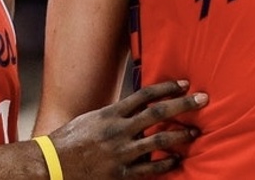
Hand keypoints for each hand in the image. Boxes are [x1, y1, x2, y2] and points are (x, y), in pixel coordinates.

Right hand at [47, 80, 207, 177]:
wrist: (51, 167)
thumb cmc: (69, 141)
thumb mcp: (90, 119)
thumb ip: (114, 114)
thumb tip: (137, 108)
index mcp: (110, 114)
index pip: (145, 95)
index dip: (166, 88)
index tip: (184, 84)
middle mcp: (118, 130)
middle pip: (158, 113)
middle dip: (183, 105)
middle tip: (203, 99)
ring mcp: (121, 153)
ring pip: (160, 140)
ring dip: (181, 134)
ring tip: (194, 132)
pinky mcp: (121, 174)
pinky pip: (151, 167)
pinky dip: (166, 162)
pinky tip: (176, 159)